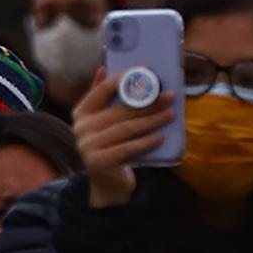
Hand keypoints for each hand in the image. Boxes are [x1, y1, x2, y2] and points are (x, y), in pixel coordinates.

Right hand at [74, 69, 171, 208]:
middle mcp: (82, 128)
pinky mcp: (99, 161)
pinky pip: (127, 148)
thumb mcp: (103, 122)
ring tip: (170, 114)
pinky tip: (160, 137)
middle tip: (169, 96)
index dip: (125, 78)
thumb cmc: (110, 147)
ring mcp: (88, 145)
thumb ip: (102, 98)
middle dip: (147, 102)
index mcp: (81, 113)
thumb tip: (103, 68)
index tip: (147, 71)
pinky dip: (145, 142)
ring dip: (151, 121)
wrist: (107, 184)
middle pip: (120, 110)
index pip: (102, 90)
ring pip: (126, 129)